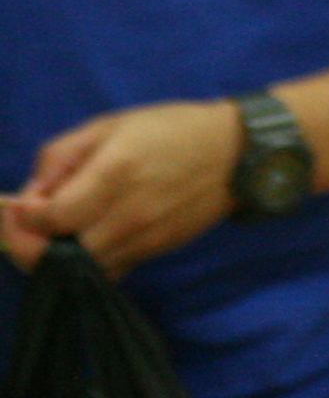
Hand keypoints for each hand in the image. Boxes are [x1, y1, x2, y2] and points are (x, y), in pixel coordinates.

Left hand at [2, 101, 244, 277]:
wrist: (237, 154)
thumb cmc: (171, 130)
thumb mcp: (111, 124)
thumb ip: (61, 155)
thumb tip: (32, 194)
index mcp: (115, 173)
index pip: (49, 217)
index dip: (20, 216)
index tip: (15, 203)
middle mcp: (127, 214)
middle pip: (54, 256)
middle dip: (23, 246)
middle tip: (18, 228)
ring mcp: (141, 239)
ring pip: (76, 271)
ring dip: (49, 257)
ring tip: (46, 234)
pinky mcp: (152, 252)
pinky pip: (103, 273)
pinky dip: (80, 266)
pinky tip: (78, 245)